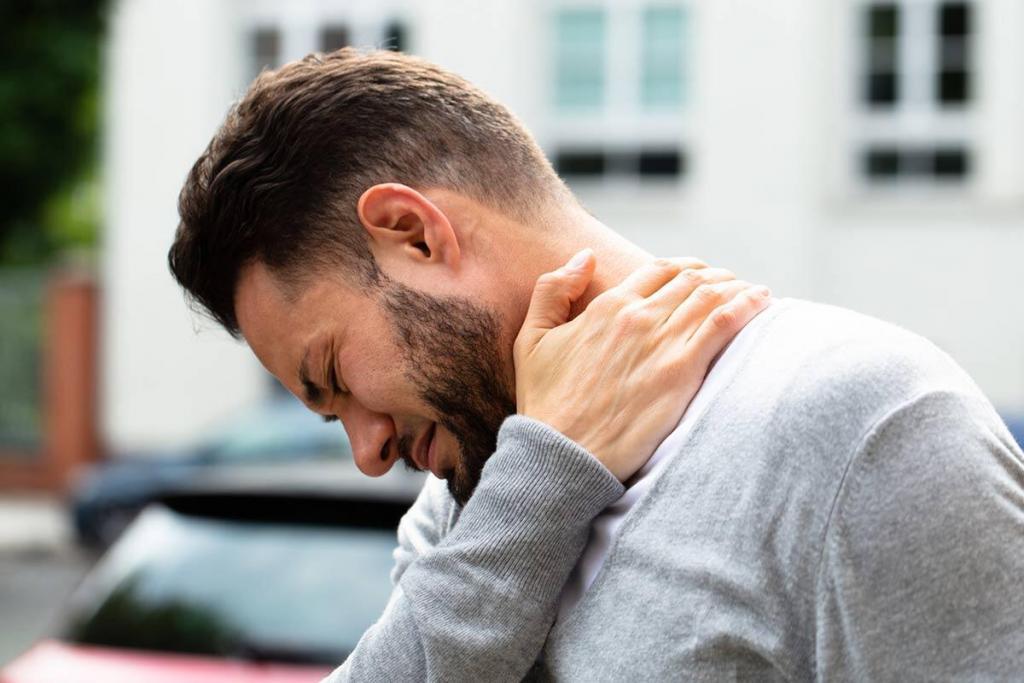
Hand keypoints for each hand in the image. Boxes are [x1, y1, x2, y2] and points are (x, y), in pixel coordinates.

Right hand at [514, 250, 770, 481]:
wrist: (562, 453)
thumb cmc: (545, 404)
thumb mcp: (531, 339)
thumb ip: (553, 290)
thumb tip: (585, 256)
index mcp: (608, 306)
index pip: (659, 270)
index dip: (685, 268)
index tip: (700, 276)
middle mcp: (637, 317)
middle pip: (691, 279)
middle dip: (717, 276)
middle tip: (732, 286)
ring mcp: (662, 342)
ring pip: (712, 295)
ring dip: (737, 287)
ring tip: (753, 292)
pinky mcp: (682, 372)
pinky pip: (724, 323)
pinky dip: (747, 305)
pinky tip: (762, 301)